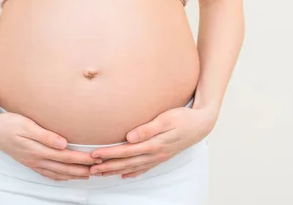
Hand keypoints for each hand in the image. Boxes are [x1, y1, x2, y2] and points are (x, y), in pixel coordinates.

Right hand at [0, 111, 99, 180]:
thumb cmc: (8, 123)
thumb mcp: (26, 125)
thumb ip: (46, 135)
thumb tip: (64, 143)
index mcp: (37, 150)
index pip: (65, 156)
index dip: (81, 158)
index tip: (95, 158)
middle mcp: (36, 159)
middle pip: (64, 167)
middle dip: (82, 169)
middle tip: (98, 168)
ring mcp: (32, 162)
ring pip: (57, 173)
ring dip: (73, 174)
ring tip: (88, 174)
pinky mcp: (29, 162)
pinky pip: (48, 173)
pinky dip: (60, 176)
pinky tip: (66, 175)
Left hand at [89, 105, 217, 178]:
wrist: (201, 124)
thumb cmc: (183, 117)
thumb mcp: (166, 119)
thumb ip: (147, 128)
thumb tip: (130, 136)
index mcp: (154, 144)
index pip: (126, 151)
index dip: (109, 154)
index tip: (94, 155)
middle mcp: (155, 153)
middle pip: (127, 162)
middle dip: (108, 166)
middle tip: (91, 169)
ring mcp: (158, 156)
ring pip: (133, 167)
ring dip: (116, 170)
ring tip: (101, 173)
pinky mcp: (162, 156)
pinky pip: (144, 167)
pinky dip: (133, 172)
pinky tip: (125, 175)